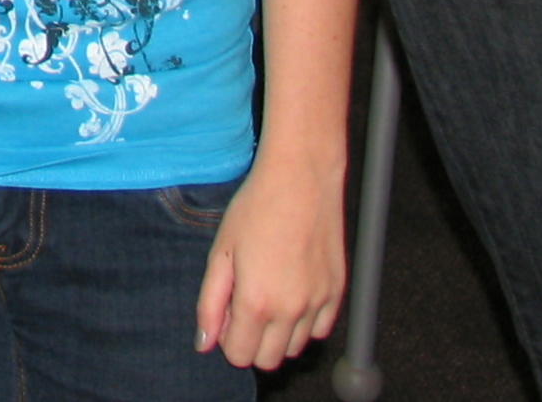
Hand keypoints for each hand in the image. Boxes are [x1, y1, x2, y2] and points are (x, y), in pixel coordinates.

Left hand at [195, 158, 346, 369]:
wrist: (301, 179)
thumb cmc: (255, 209)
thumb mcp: (221, 252)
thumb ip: (210, 303)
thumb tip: (204, 344)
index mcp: (256, 302)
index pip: (240, 356)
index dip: (227, 339)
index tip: (226, 313)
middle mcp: (291, 311)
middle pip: (268, 360)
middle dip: (251, 342)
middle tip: (244, 304)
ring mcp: (318, 304)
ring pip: (295, 349)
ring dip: (278, 334)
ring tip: (269, 293)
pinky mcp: (337, 293)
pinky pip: (320, 330)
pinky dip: (305, 323)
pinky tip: (292, 292)